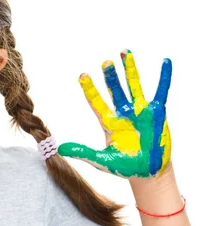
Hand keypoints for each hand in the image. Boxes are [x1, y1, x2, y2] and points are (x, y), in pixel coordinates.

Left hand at [58, 49, 171, 178]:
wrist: (149, 172)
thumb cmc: (125, 166)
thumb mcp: (102, 161)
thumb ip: (83, 153)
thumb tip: (61, 149)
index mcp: (108, 122)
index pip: (96, 102)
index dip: (90, 89)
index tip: (82, 75)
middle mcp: (123, 113)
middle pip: (114, 90)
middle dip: (110, 76)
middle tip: (105, 63)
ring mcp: (140, 111)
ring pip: (134, 85)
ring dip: (130, 69)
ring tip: (124, 52)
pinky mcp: (157, 113)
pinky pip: (161, 91)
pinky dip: (164, 77)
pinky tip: (165, 62)